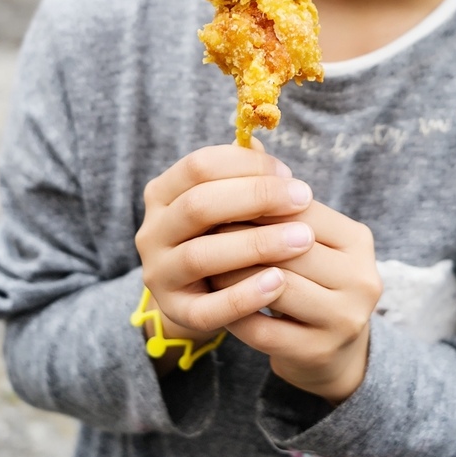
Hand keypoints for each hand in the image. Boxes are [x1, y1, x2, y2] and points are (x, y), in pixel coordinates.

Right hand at [134, 145, 314, 343]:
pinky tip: (280, 282)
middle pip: (199, 206)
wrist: (200, 294)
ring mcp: (159, 275)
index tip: (289, 173)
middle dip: (256, 198)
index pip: (198, 166)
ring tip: (303, 239)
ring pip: (201, 255)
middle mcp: (151, 232)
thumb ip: (241, 174)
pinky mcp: (177, 313)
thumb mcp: (225, 201)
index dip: (246, 165)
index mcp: (162, 194)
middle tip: (304, 199)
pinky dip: (245, 295)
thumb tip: (259, 143)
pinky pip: (209, 308)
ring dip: (257, 245)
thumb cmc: (222, 233)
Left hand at [210, 201, 382, 403]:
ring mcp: (343, 319)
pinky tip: (214, 299)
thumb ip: (282, 207)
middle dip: (242, 237)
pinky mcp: (317, 352)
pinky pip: (262, 329)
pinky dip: (234, 311)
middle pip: (290, 248)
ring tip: (206, 262)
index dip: (258, 203)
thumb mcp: (310, 241)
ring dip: (234, 273)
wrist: (336, 351)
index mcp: (358, 241)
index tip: (219, 198)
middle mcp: (360, 279)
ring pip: (276, 287)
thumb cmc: (313, 280)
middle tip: (203, 229)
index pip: (302, 211)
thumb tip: (239, 159)